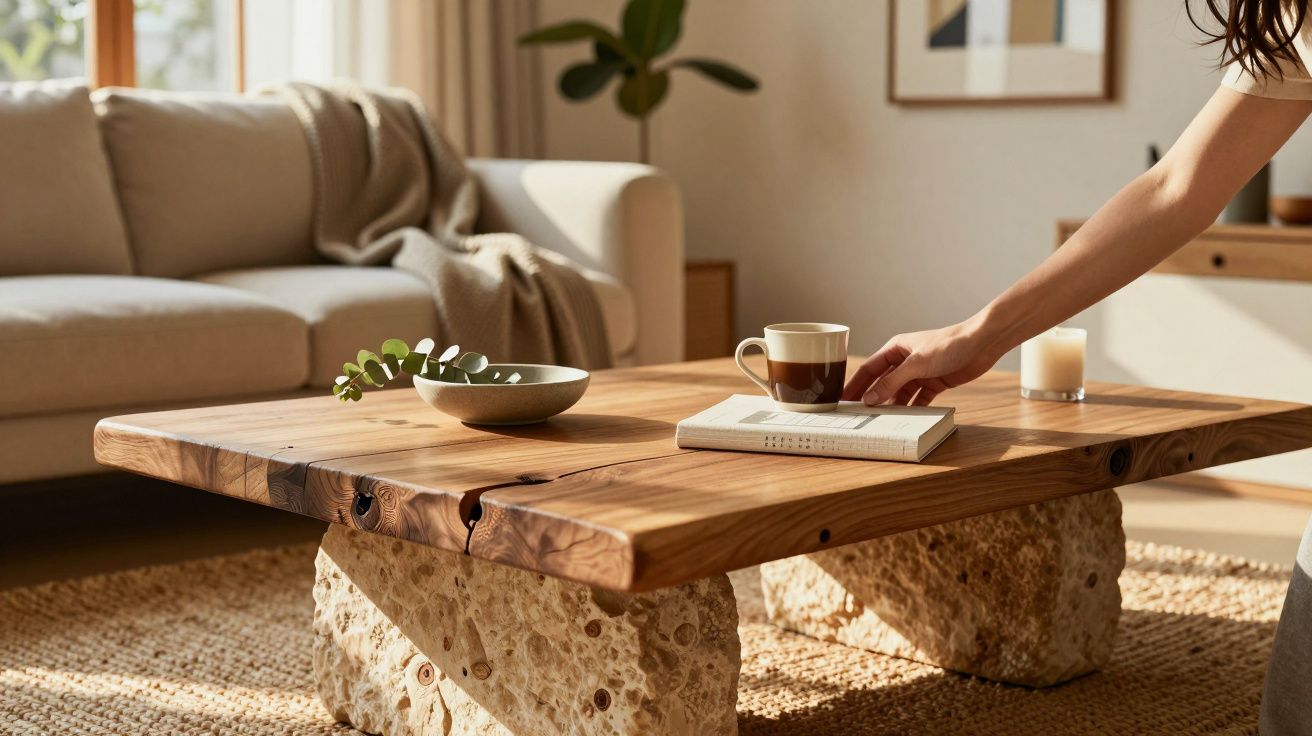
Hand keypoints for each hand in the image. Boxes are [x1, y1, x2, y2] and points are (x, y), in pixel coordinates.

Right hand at [842, 321, 1000, 405]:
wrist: (982, 343)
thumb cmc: (949, 344)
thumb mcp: (916, 363)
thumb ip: (892, 382)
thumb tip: (870, 398)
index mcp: (896, 348)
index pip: (869, 369)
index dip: (855, 384)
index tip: (841, 399)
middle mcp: (905, 361)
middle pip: (882, 382)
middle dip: (870, 398)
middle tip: (856, 415)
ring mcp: (919, 373)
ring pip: (899, 393)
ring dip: (891, 406)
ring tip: (879, 422)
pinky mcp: (934, 383)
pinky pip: (918, 399)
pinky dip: (912, 408)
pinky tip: (906, 419)